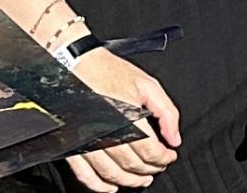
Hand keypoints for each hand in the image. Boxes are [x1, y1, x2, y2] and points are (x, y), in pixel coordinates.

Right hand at [61, 50, 182, 190]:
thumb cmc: (109, 72)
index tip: (170, 156)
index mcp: (127, 116)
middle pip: (132, 164)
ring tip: (141, 180)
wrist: (75, 64)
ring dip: (128, 181)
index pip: (150, 151)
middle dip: (150, 170)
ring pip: (110, 173)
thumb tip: (174, 138)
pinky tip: (110, 187)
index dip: (164, 159)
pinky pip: (84, 174)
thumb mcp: (148, 85)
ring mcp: (87, 140)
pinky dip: (98, 185)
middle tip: (159, 168)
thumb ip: (167, 112)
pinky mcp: (72, 145)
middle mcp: (106, 131)